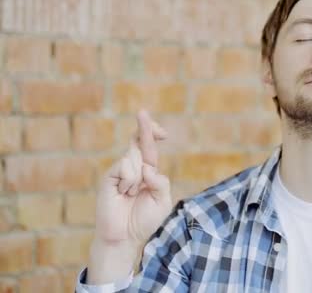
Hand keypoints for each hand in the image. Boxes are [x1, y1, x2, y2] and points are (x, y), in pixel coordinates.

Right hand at [94, 109, 172, 245]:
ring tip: (131, 195)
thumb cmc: (145, 220)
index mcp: (148, 171)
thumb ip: (160, 182)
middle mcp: (134, 167)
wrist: (125, 237)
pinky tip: (123, 194)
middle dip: (145, 128)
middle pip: (139, 142)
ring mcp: (120, 171)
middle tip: (142, 113)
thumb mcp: (162, 201)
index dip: (153, 133)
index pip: (149, 146)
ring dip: (139, 178)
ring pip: (135, 157)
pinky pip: (125, 167)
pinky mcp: (109, 177)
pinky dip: (129, 181)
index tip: (162, 130)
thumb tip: (147, 168)